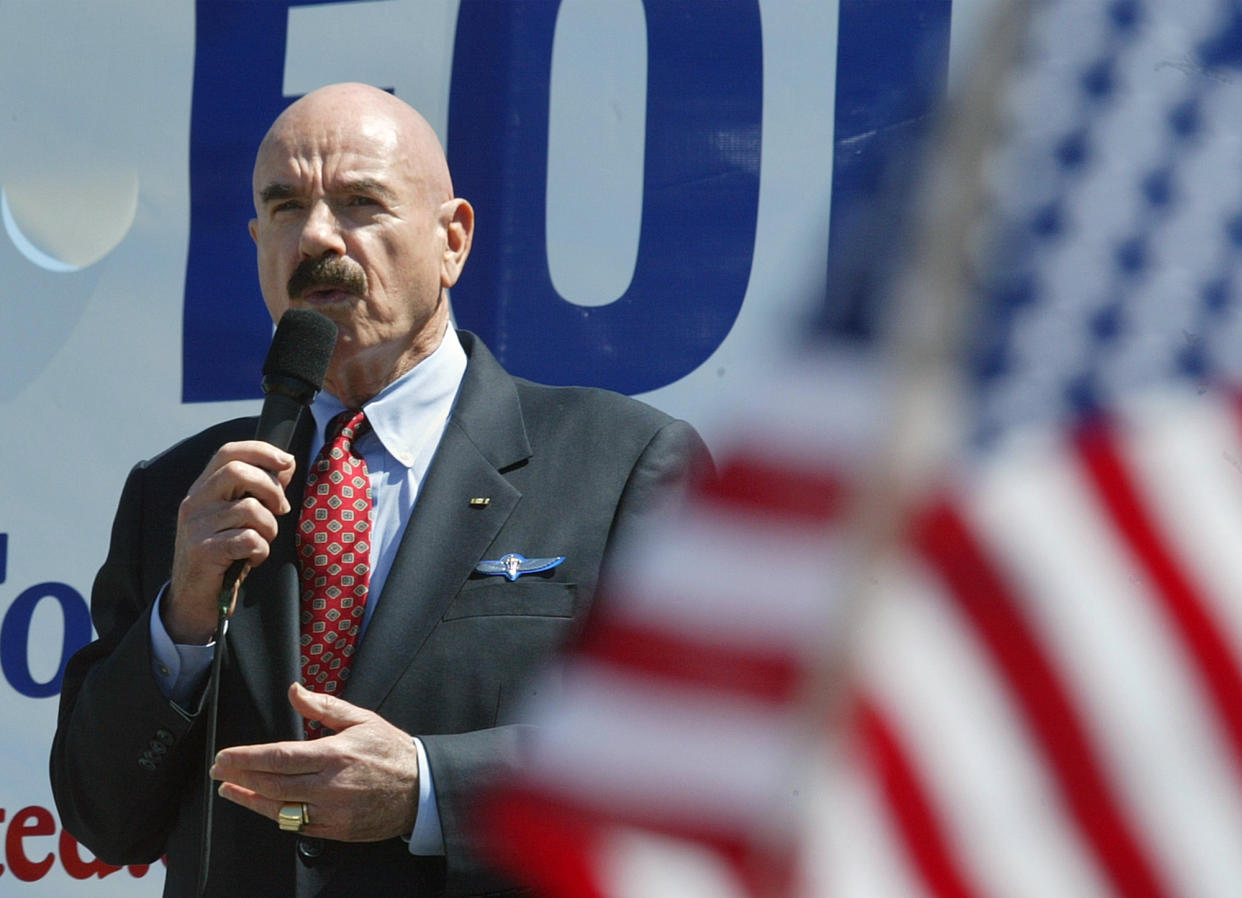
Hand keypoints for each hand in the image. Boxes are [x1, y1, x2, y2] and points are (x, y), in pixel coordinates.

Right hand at [165, 441, 295, 643]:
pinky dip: (261, 550)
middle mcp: (194, 502)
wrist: (194, 599)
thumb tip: (287, 463)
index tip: (287, 461)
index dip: (260, 450)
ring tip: (263, 541)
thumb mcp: (240, 518)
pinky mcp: (202, 551)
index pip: (228, 452)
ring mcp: (195, 526)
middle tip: (281, 509)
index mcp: (203, 488)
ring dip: (269, 527)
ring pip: (249, 509)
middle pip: (237, 472)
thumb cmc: (224, 554)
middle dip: (271, 488)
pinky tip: (254, 558)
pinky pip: (248, 539)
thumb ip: (259, 490)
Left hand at [210, 683, 420, 841]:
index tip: (225, 756)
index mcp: (335, 754)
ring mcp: (332, 812)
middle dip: (239, 777)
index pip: (278, 757)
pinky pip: (296, 825)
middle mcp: (330, 786)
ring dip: (248, 799)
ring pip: (278, 809)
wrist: (420, 788)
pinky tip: (261, 806)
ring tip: (229, 789)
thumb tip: (295, 692)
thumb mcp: (362, 719)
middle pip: (271, 784)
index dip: (245, 758)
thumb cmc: (392, 751)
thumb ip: (324, 707)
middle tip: (219, 770)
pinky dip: (275, 815)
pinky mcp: (336, 830)